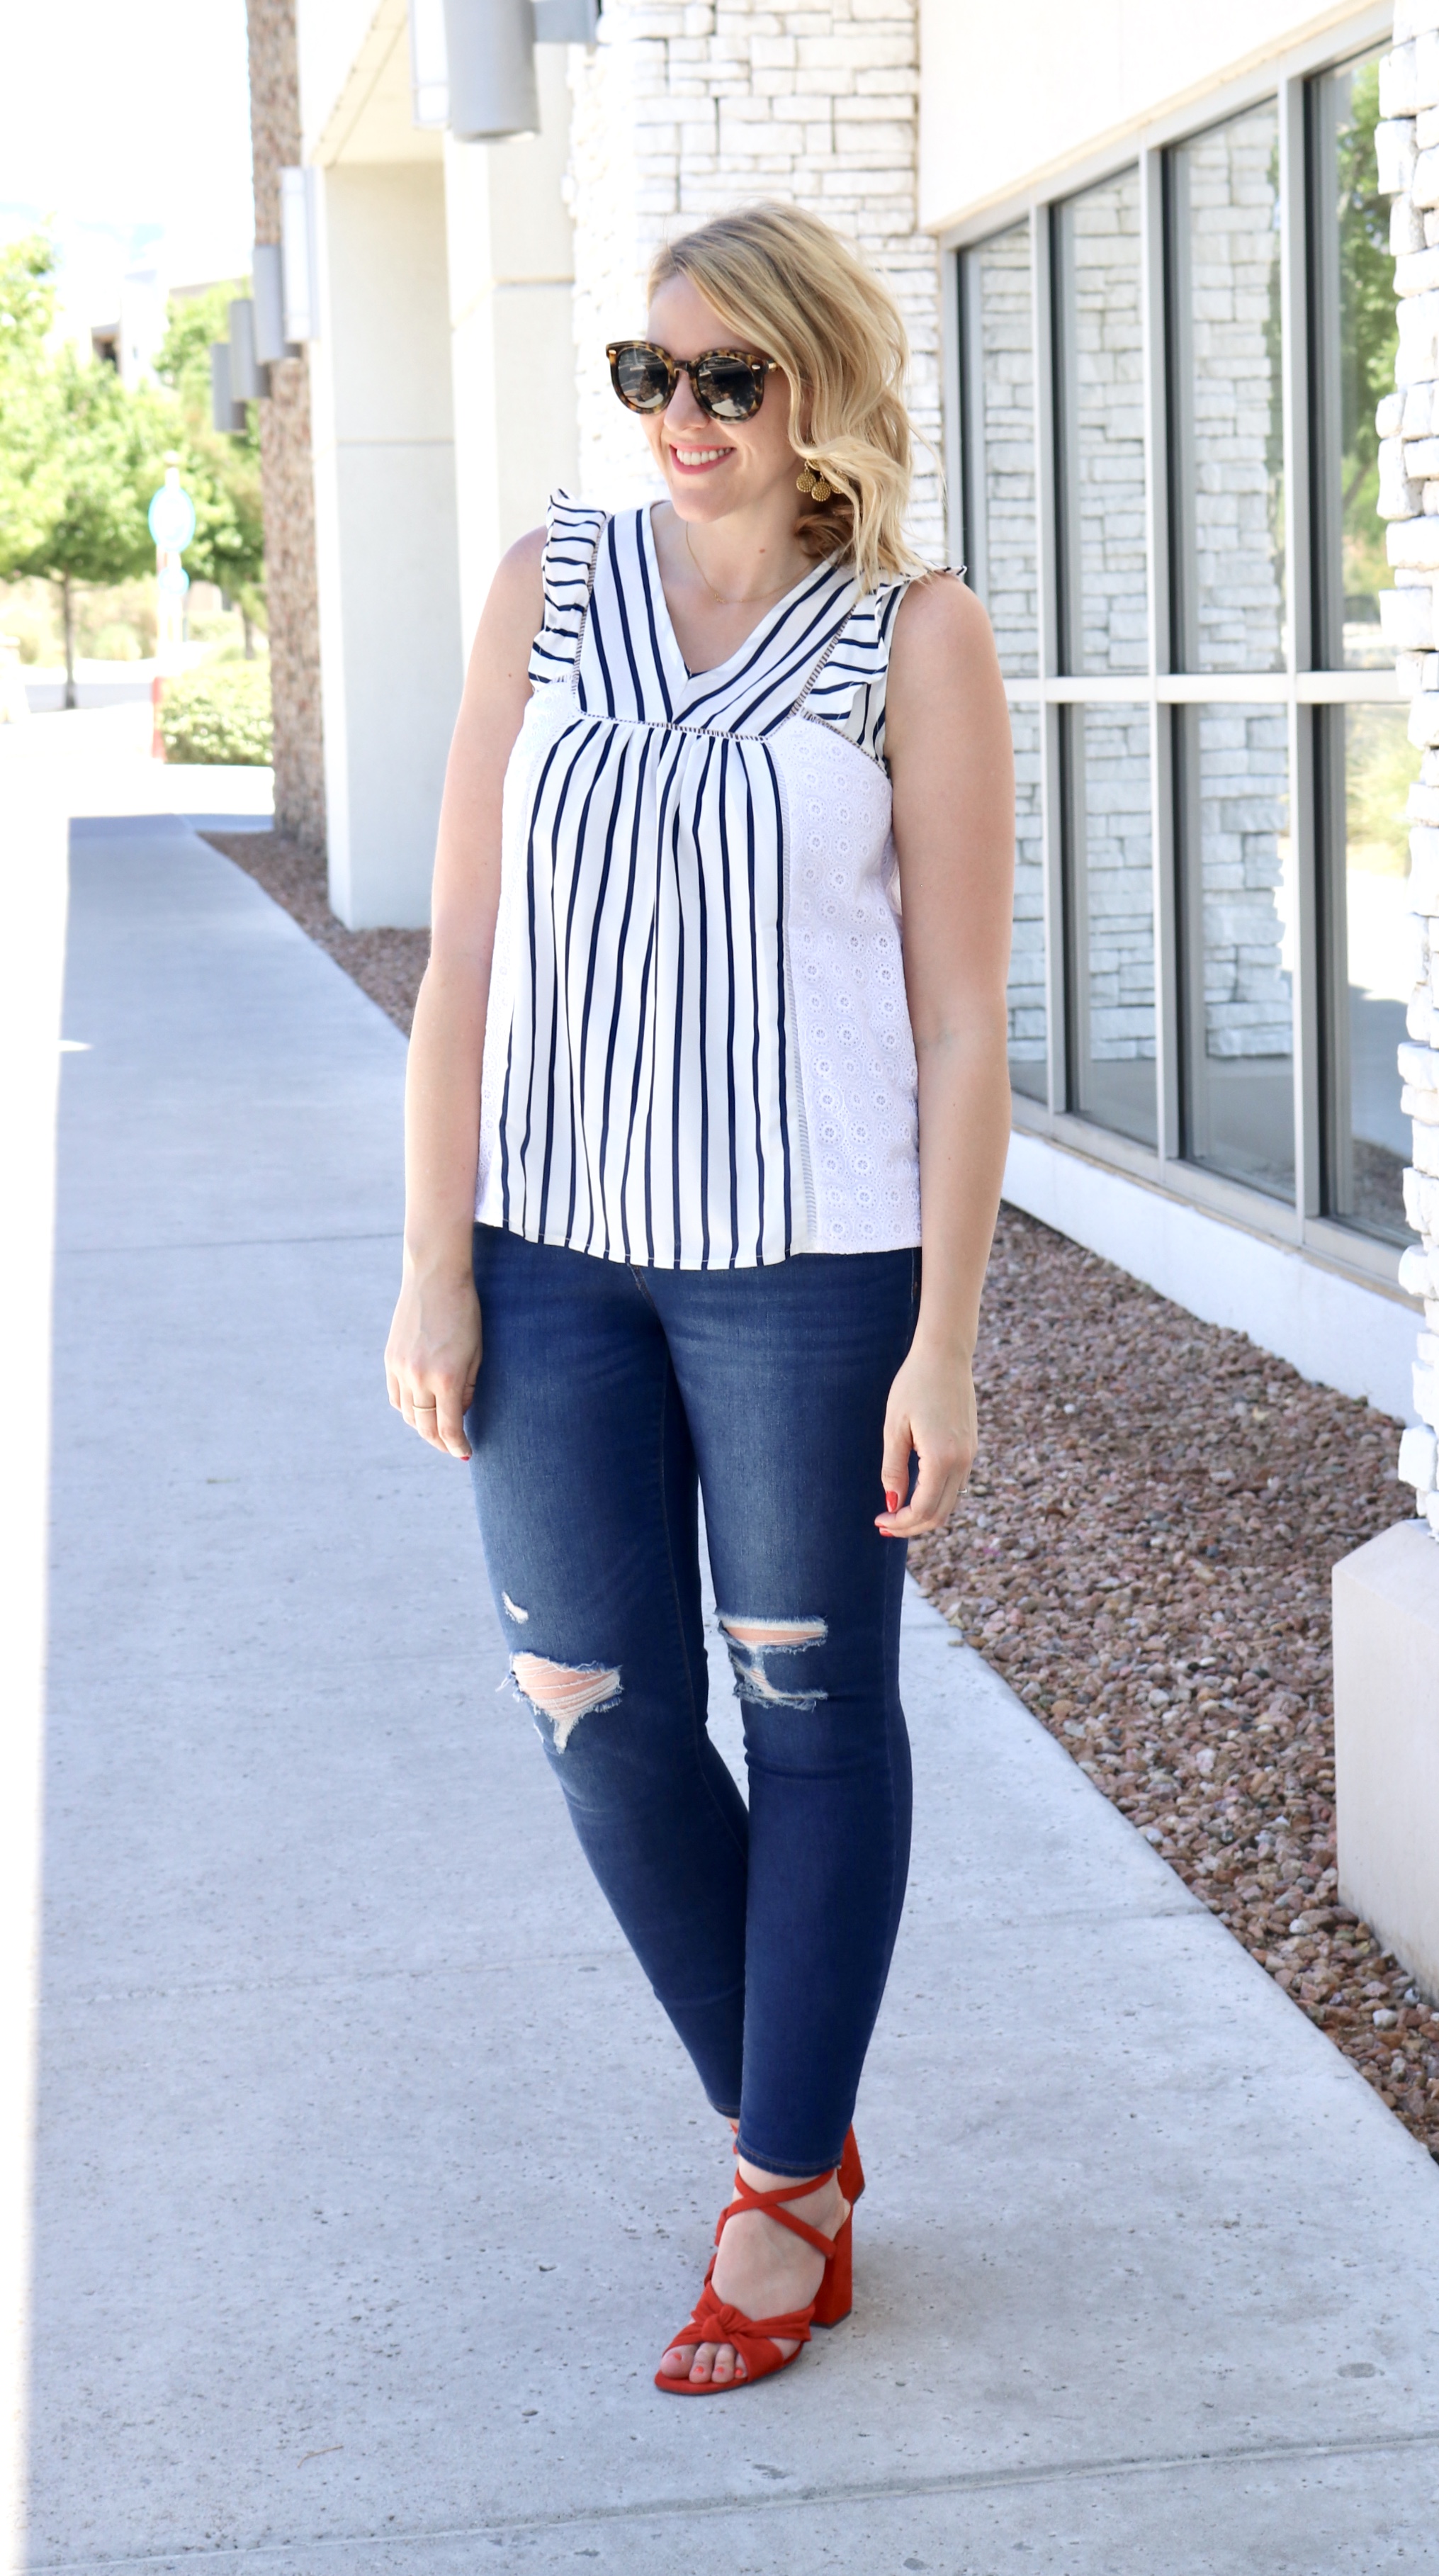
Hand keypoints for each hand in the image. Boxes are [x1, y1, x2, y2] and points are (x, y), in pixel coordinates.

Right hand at [384, 1255, 482, 1459]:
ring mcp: (401, 1368)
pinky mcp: (390, 1359)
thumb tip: (459, 1413)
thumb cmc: (466, 1312)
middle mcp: (420, 1377)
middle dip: (439, 1441)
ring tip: (437, 1430)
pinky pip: (395, 1395)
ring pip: (408, 1414)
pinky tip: (419, 1409)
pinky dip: (407, 1408)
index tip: (464, 1453)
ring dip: (422, 1427)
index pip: (448, 1427)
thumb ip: (468, 1387)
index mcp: (448, 1378)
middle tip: (451, 1447)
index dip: (456, 1445)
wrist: (435, 1277)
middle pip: (425, 1426)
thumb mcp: (476, 1352)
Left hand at [875, 1340, 976, 1537]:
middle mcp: (962, 1461)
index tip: (880, 1520)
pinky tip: (914, 1490)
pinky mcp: (971, 1447)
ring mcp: (970, 1455)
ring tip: (896, 1511)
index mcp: (942, 1458)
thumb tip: (893, 1502)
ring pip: (950, 1502)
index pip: (924, 1509)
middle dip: (912, 1526)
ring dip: (925, 1513)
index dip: (901, 1522)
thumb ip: (894, 1468)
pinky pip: (956, 1484)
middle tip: (885, 1524)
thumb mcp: (895, 1427)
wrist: (945, 1355)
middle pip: (940, 1514)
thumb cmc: (914, 1385)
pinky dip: (936, 1497)